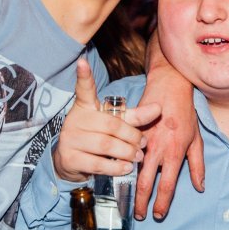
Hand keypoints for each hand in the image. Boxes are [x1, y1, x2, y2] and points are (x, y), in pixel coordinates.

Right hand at [53, 59, 159, 182]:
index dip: (83, 76)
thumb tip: (159, 107)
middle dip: (132, 136)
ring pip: (105, 145)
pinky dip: (115, 167)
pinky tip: (126, 167)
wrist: (71, 161)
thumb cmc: (97, 136)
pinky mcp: (70, 158)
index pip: (84, 89)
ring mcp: (70, 138)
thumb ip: (135, 116)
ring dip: (127, 153)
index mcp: (86, 106)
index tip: (82, 62)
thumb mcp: (114, 122)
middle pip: (111, 125)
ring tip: (138, 157)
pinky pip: (97, 164)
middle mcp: (76, 120)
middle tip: (143, 144)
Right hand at [136, 62, 203, 219]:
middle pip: (145, 183)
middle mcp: (157, 150)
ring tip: (128, 201)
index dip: (162, 203)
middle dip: (140, 202)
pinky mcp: (131, 133)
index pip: (167, 185)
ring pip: (131, 170)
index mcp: (175, 153)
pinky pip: (125, 154)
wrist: (168, 87)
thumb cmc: (185, 114)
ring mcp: (141, 142)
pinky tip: (118, 177)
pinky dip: (121, 167)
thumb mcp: (197, 140)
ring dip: (129, 188)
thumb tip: (200, 187)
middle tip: (139, 215)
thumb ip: (198, 165)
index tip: (158, 215)